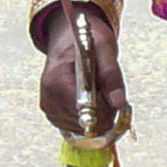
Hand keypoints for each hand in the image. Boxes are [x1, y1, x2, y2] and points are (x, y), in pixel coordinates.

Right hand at [39, 3, 128, 137]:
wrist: (67, 39)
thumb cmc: (86, 40)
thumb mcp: (104, 47)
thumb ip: (111, 74)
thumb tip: (117, 103)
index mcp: (57, 81)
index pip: (88, 112)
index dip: (108, 106)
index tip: (112, 90)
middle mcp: (49, 99)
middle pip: (89, 123)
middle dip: (105, 109)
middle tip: (105, 86)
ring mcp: (50, 110)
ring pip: (87, 128)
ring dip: (99, 113)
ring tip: (96, 88)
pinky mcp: (53, 116)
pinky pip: (80, 126)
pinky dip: (90, 116)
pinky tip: (88, 97)